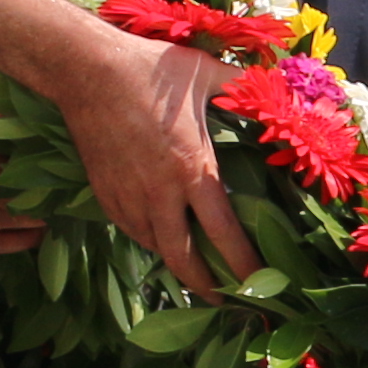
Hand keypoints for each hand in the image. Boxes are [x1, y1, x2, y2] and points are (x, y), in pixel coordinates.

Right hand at [25, 19, 253, 293]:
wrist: (85, 68)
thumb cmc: (149, 67)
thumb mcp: (206, 73)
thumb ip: (244, 86)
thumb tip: (283, 83)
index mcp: (192, 168)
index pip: (223, 232)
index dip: (242, 265)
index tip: (259, 286)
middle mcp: (159, 192)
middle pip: (183, 258)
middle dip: (204, 286)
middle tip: (223, 300)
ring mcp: (128, 195)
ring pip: (154, 246)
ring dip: (176, 262)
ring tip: (195, 271)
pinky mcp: (104, 192)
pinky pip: (130, 228)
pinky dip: (148, 239)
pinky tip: (159, 237)